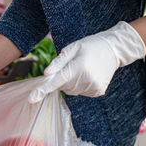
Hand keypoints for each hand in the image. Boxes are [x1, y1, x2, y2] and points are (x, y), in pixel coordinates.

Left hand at [29, 21, 145, 102]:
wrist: (114, 49)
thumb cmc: (90, 46)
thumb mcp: (72, 48)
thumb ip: (58, 62)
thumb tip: (46, 74)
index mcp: (79, 66)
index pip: (57, 81)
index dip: (43, 90)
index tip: (31, 99)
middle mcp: (86, 79)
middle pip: (63, 87)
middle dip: (62, 79)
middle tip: (73, 66)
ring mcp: (93, 87)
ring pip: (71, 91)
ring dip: (71, 82)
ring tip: (82, 69)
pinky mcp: (98, 91)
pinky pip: (80, 92)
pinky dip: (80, 85)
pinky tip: (88, 75)